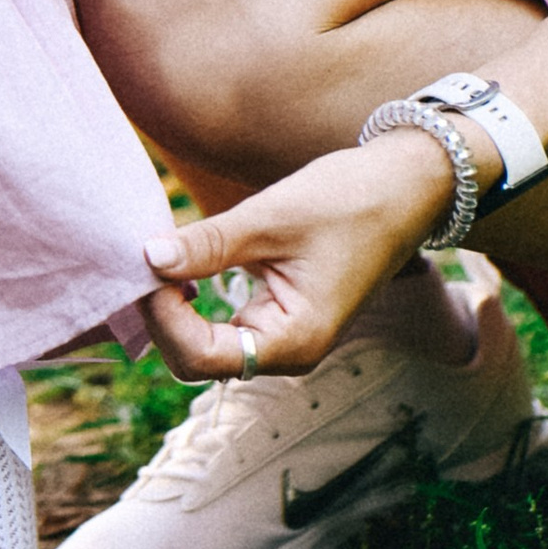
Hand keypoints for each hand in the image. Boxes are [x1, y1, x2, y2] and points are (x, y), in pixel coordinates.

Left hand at [141, 134, 452, 380]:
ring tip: (157, 259)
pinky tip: (183, 266)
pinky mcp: (280, 317)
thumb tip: (147, 258)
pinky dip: (195, 301)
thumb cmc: (347, 200)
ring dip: (175, 308)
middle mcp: (288, 352)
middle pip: (198, 360)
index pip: (201, 356)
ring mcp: (284, 338)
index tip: (143, 263)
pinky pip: (223, 325)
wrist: (404, 188)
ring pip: (207, 345)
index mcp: (293, 341)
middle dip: (163, 316)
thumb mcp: (270, 217)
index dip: (163, 315)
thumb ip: (209, 243)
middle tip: (143, 259)